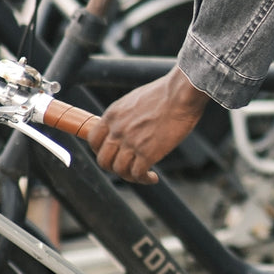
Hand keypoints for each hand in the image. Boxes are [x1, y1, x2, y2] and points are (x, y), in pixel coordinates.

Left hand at [88, 66, 208, 183]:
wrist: (181, 94)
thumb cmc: (165, 94)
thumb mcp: (135, 100)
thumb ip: (126, 116)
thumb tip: (130, 126)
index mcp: (112, 115)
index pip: (93, 140)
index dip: (100, 151)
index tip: (113, 154)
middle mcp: (117, 130)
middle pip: (103, 160)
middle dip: (114, 167)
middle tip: (128, 167)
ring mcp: (131, 142)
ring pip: (119, 170)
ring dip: (130, 176)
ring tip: (144, 175)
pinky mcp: (147, 153)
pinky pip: (137, 174)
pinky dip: (144, 179)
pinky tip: (153, 178)